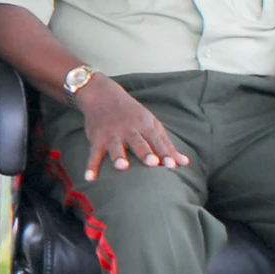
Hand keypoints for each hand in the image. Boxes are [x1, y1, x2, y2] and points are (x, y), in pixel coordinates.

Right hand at [73, 77, 187, 181]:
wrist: (103, 95)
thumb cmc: (133, 114)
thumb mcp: (152, 125)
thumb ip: (166, 145)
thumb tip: (184, 163)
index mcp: (145, 125)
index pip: (156, 140)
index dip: (164, 153)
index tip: (172, 165)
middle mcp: (128, 129)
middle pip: (138, 142)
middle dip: (144, 152)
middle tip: (152, 163)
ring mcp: (111, 134)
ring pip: (115, 146)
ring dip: (118, 156)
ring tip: (122, 167)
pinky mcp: (97, 138)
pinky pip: (93, 153)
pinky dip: (91, 165)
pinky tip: (90, 178)